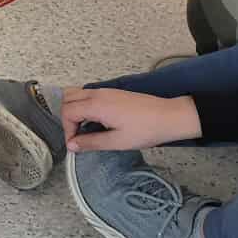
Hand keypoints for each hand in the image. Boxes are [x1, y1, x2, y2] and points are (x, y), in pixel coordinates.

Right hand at [60, 87, 199, 151]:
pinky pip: (89, 94)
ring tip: (85, 128)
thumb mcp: (117, 141)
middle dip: (67, 117)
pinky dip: (84, 106)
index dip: (67, 129)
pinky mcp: (113, 93)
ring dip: (75, 110)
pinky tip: (97, 121)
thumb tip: (72, 145)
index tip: (75, 144)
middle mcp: (98, 94)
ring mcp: (106, 91)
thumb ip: (91, 142)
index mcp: (96, 105)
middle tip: (77, 135)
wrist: (170, 117)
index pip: (67, 112)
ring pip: (77, 94)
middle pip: (68, 98)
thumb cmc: (146, 130)